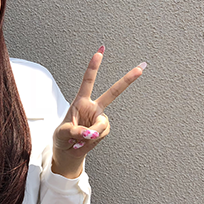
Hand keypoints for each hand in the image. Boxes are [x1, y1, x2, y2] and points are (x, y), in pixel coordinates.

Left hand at [52, 46, 145, 177]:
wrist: (67, 152)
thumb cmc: (62, 138)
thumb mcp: (62, 133)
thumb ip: (75, 131)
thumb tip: (90, 132)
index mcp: (80, 102)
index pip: (88, 81)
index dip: (94, 66)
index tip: (100, 52)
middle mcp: (93, 107)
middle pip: (113, 93)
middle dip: (127, 80)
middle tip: (141, 68)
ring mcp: (99, 118)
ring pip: (102, 124)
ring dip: (91, 133)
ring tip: (79, 139)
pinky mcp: (103, 130)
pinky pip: (102, 133)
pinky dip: (93, 139)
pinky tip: (84, 142)